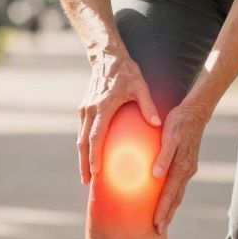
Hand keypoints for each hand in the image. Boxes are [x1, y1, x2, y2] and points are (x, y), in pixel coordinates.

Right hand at [78, 50, 160, 184]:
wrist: (106, 57)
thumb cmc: (126, 72)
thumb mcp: (140, 86)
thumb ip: (147, 105)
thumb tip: (157, 123)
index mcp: (103, 107)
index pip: (96, 137)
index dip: (95, 156)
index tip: (96, 172)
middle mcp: (90, 110)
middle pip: (83, 142)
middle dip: (84, 163)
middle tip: (87, 182)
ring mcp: (85, 109)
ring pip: (80, 138)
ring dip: (82, 157)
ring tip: (87, 175)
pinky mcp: (85, 108)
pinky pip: (83, 130)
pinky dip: (85, 145)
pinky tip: (90, 156)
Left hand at [151, 99, 210, 234]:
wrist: (195, 112)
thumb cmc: (179, 122)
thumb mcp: (170, 135)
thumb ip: (163, 155)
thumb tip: (156, 175)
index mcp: (181, 167)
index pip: (170, 194)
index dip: (162, 210)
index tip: (155, 224)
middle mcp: (186, 171)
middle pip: (176, 199)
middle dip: (167, 216)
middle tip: (158, 232)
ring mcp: (188, 169)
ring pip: (178, 194)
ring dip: (171, 209)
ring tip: (162, 222)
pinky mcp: (187, 164)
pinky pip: (179, 185)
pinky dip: (173, 197)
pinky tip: (168, 200)